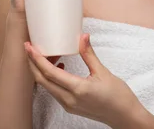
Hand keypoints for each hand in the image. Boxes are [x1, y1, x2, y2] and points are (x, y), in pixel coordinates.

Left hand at [24, 33, 147, 127]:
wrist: (125, 117)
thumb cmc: (118, 96)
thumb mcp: (103, 72)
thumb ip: (89, 54)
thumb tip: (82, 36)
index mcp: (77, 89)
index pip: (49, 73)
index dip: (36, 58)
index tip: (29, 47)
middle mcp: (69, 99)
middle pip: (42, 80)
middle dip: (32, 63)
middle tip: (29, 48)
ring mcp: (68, 105)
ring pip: (47, 86)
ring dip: (40, 71)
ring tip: (42, 54)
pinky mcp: (70, 107)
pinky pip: (54, 91)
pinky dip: (50, 78)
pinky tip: (58, 66)